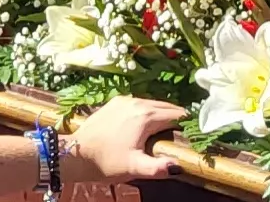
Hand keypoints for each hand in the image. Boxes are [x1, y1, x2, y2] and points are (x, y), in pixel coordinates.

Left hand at [68, 96, 191, 197]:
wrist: (76, 154)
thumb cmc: (107, 162)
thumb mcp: (135, 168)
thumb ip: (158, 168)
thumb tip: (177, 166)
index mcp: (145, 116)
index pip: (176, 115)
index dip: (186, 124)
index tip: (193, 133)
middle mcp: (137, 102)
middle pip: (165, 106)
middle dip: (176, 117)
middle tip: (184, 132)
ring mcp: (124, 100)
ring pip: (152, 103)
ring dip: (162, 113)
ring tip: (168, 128)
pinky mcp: (114, 102)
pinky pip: (139, 103)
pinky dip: (147, 110)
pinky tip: (147, 123)